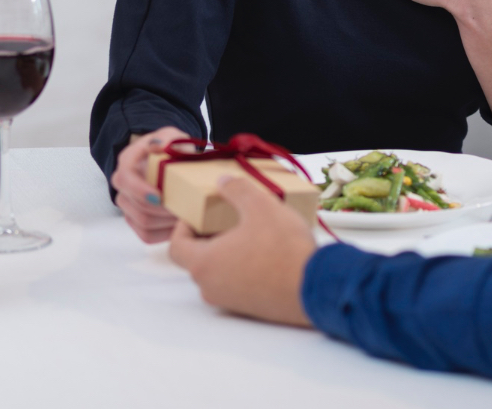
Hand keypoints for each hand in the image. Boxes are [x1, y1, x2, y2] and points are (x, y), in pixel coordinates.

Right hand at [110, 125, 186, 242]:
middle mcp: (123, 184)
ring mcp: (128, 204)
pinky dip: (165, 234)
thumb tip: (158, 145)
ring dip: (166, 223)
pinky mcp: (136, 220)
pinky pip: (146, 235)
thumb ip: (167, 139)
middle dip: (162, 211)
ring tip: (187, 217)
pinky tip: (180, 226)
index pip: (126, 179)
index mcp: (128, 162)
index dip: (140, 191)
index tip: (160, 197)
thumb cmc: (172, 148)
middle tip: (186, 209)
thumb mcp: (172, 137)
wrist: (171, 160)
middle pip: (135, 207)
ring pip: (142, 223)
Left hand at [168, 176, 316, 326]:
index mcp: (204, 263)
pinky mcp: (249, 309)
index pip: (177, 246)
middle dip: (208, 238)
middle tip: (226, 220)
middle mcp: (211, 287)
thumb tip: (223, 182)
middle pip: (197, 259)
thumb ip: (237, 189)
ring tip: (249, 235)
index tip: (197, 216)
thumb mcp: (261, 206)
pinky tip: (266, 255)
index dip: (183, 227)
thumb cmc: (283, 250)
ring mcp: (229, 302)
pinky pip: (235, 286)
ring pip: (217, 273)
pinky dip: (242, 270)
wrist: (314, 287)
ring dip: (226, 254)